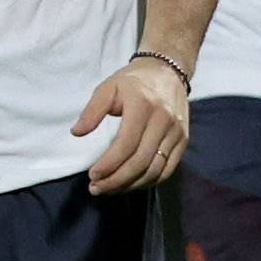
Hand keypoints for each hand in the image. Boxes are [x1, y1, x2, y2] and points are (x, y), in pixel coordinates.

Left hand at [72, 59, 188, 194]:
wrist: (167, 71)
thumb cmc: (133, 81)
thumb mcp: (108, 88)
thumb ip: (92, 111)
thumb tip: (76, 133)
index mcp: (143, 105)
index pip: (126, 144)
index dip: (109, 164)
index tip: (93, 175)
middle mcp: (163, 120)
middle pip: (140, 161)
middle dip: (116, 180)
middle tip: (96, 188)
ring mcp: (176, 132)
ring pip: (154, 170)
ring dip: (130, 185)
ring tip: (110, 189)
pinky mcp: (183, 140)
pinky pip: (167, 170)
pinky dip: (148, 181)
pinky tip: (130, 184)